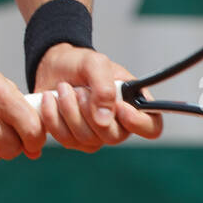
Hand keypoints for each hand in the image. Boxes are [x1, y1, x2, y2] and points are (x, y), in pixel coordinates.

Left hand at [33, 44, 162, 151]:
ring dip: (69, 111)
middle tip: (79, 90)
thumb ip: (104, 87)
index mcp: (133, 103)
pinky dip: (53, 117)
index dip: (138, 123)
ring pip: (86, 139)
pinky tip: (50, 99)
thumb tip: (104, 119)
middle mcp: (118, 123)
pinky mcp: (73, 139)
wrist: (54, 67)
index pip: (152, 127)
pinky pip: (65, 139)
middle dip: (89, 111)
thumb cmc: (80, 63)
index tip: (119, 107)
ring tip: (62, 89)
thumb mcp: (95, 63)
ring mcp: (96, 135)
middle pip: (114, 137)